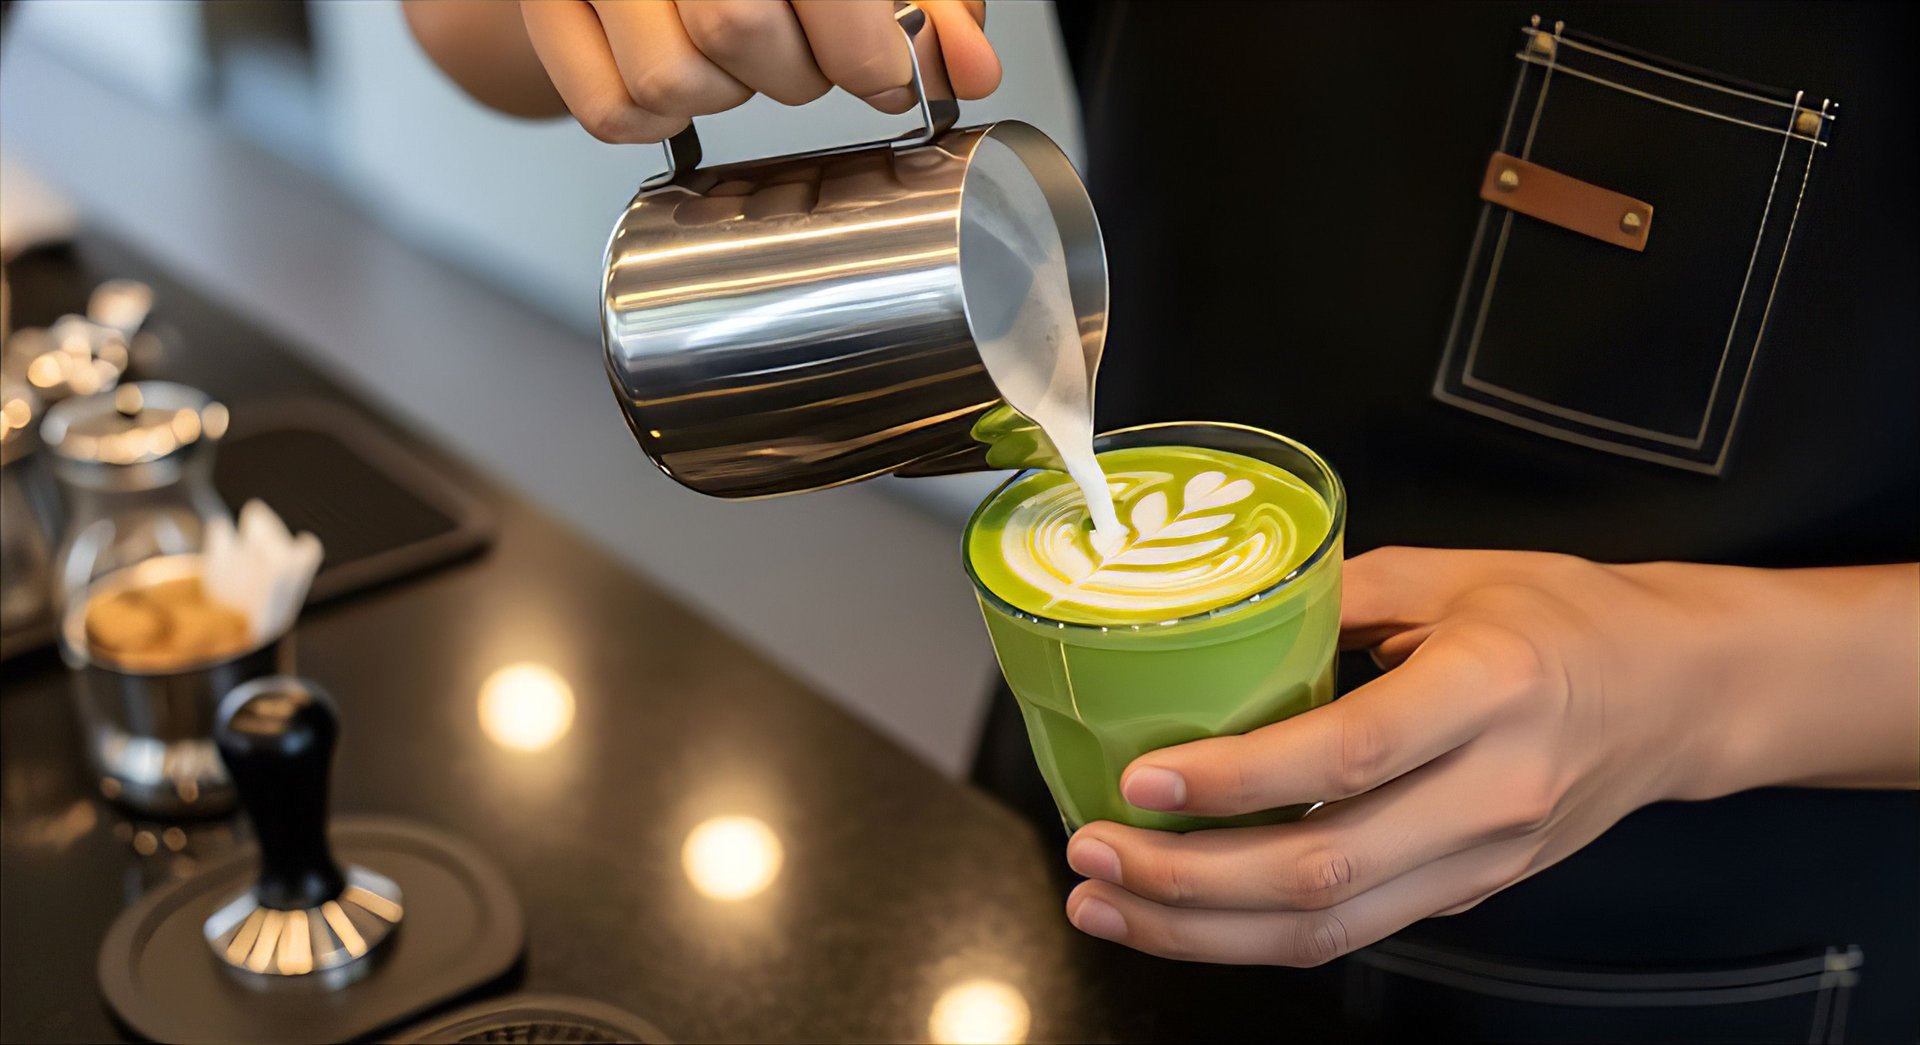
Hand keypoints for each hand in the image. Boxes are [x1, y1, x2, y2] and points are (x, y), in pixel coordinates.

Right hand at [517, 0, 998, 142]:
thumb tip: (969, 67)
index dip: (869, 53)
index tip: (887, 73)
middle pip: (737, 33)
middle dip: (798, 72)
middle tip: (809, 52)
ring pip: (673, 83)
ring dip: (728, 94)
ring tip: (740, 50)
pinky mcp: (546, 5)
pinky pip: (613, 113)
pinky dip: (660, 117)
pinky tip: (685, 69)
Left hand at [1060, 548, 1919, 964]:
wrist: (1680, 696)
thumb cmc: (1563, 617)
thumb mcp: (1451, 574)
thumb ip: (1331, 593)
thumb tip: (1210, 612)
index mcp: (1488, 690)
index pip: (1350, 755)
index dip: (1240, 780)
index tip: (1143, 778)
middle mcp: (1488, 794)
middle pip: (1324, 872)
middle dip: (1188, 881)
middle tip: (1091, 856)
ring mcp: (1482, 861)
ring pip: (1330, 929)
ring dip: (1202, 932)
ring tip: (1105, 906)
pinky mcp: (1469, 894)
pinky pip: (1352, 931)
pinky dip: (1255, 935)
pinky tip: (1181, 915)